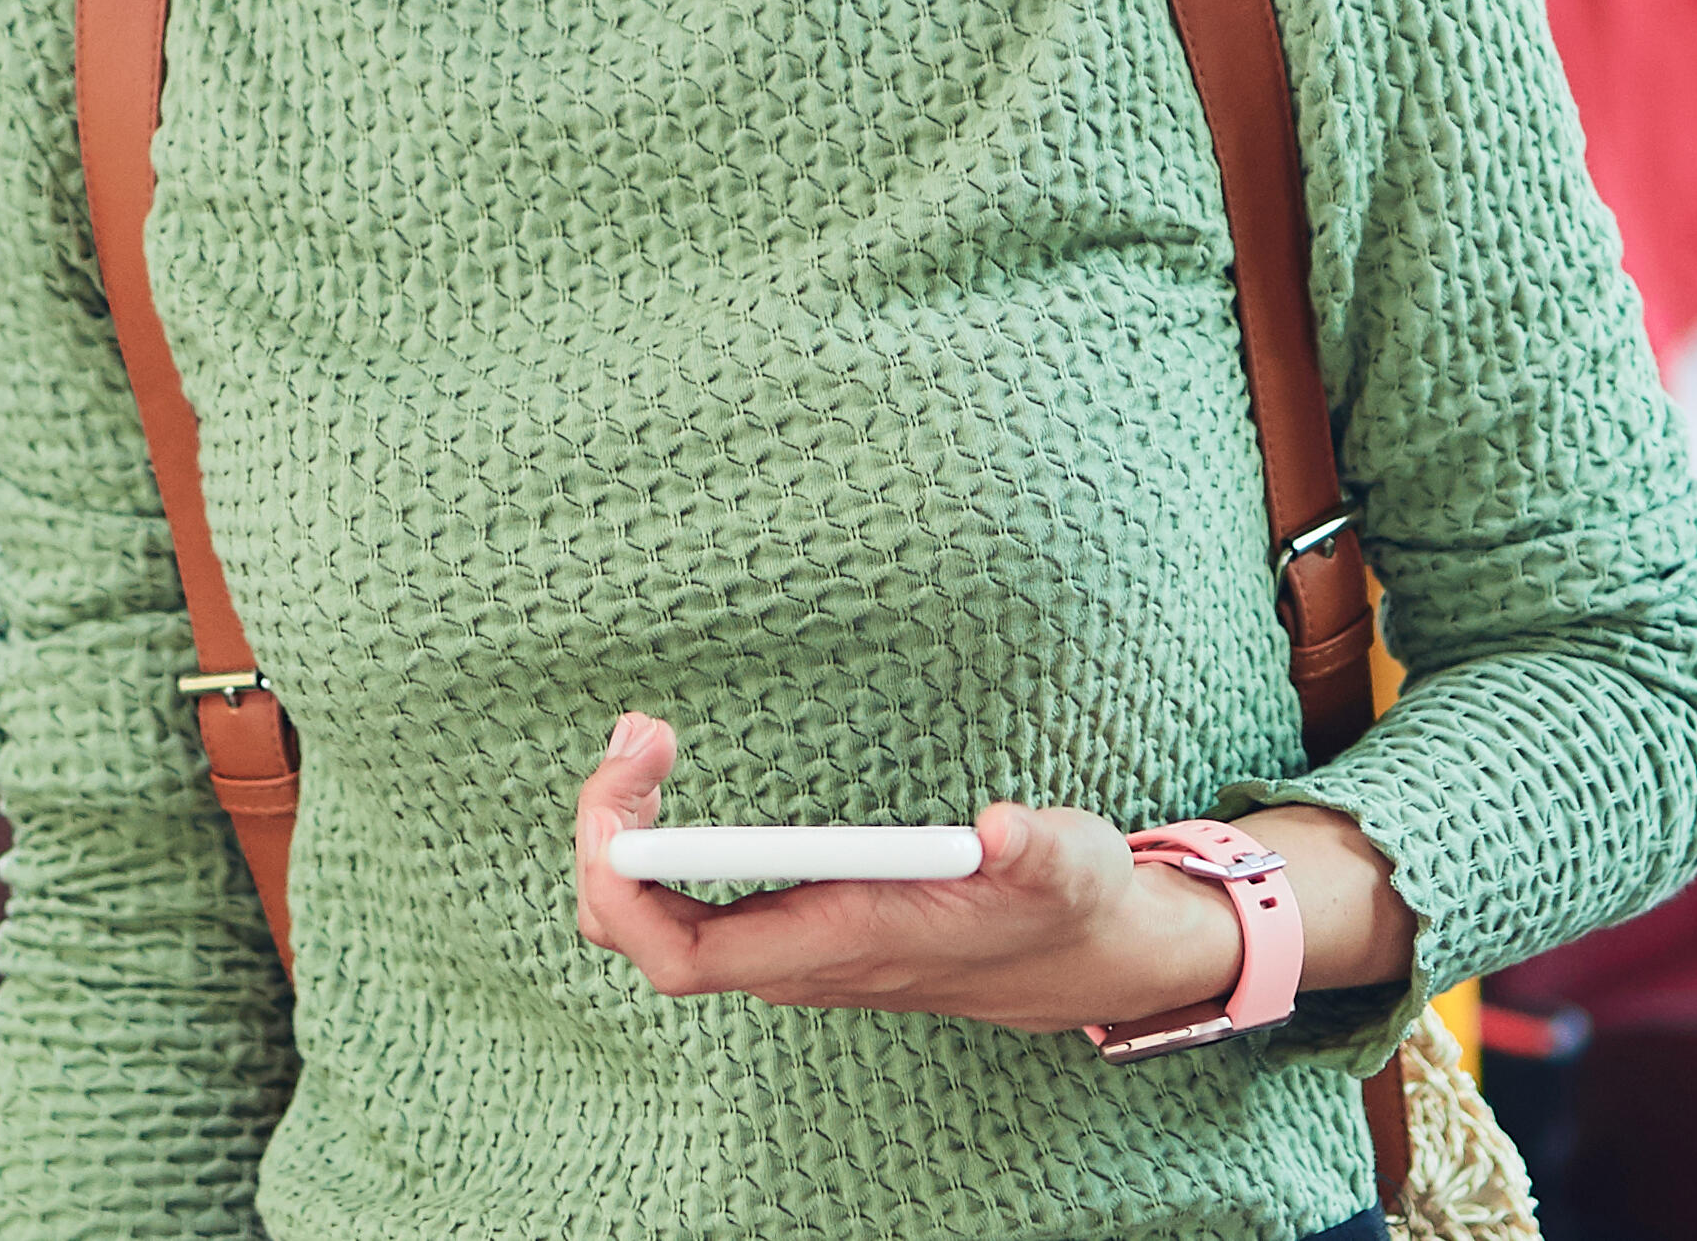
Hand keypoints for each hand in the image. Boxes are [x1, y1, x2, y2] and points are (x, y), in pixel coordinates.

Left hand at [570, 714, 1407, 1035]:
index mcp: (839, 948)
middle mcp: (795, 960)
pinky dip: (657, 840)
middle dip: (607, 838)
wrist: (1089, 961)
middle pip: (636, 934)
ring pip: (653, 919)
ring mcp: (789, 945)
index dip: (625, 877)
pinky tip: (668, 771)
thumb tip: (1001, 826)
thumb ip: (1039, 847)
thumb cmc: (1068, 907)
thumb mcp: (1071, 867)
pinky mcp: (796, 923)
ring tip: (644, 739)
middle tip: (638, 734)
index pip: (680, 953)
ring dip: (627, 834)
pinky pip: (684, 901)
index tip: (632, 777)